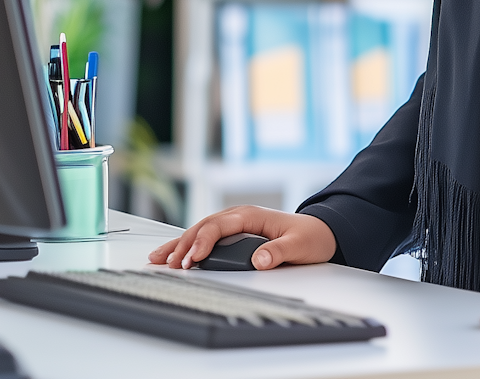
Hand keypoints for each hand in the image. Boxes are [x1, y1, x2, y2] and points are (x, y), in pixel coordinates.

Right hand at [147, 206, 336, 270]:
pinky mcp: (233, 234)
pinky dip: (187, 247)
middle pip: (202, 228)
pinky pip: (205, 238)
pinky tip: (174, 256)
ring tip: (157, 259)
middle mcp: (239, 216)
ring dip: (179, 245)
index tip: (193, 260)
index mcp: (251, 214)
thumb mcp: (299, 245)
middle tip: (168, 265)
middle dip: (183, 246)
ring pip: (199, 231)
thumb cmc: (311, 236)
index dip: (203, 242)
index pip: (219, 226)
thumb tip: (260, 260)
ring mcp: (234, 224)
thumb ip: (279, 252)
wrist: (322, 232)